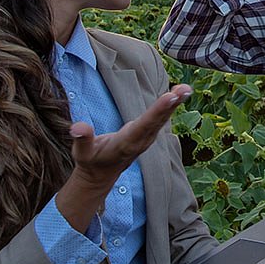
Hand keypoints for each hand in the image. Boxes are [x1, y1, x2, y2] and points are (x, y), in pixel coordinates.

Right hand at [69, 84, 192, 187]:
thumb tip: (78, 127)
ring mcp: (145, 138)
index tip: (170, 97)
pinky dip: (170, 105)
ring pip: (162, 119)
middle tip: (185, 89)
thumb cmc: (90, 160)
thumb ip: (82, 139)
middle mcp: (140, 141)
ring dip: (175, 103)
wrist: (100, 175)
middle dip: (171, 104)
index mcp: (125, 144)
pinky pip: (160, 118)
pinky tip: (179, 93)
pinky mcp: (147, 133)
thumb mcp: (81, 153)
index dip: (157, 111)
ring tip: (186, 88)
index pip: (143, 125)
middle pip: (157, 121)